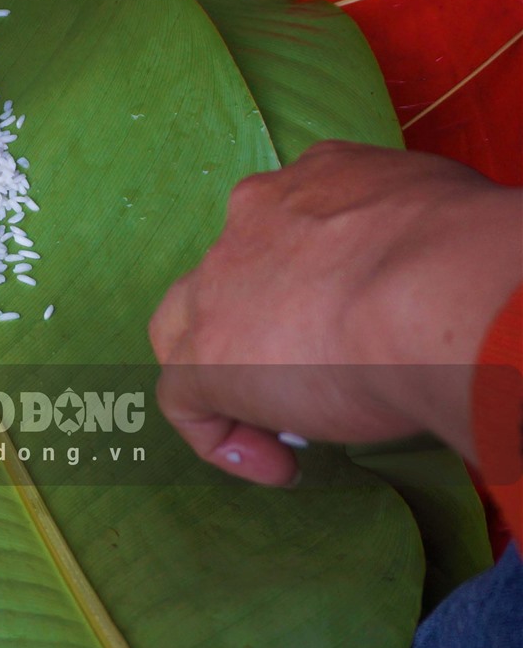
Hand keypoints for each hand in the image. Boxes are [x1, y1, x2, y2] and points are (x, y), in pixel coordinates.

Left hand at [149, 141, 521, 486]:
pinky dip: (218, 436)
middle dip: (266, 324)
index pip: (295, 226)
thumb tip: (435, 275)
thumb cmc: (463, 254)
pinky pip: (184, 401)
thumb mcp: (444, 215)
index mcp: (316, 180)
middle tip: (328, 371)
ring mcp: (216, 287)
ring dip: (230, 375)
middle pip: (234, 274)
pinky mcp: (205, 357)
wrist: (433, 290)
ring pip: (187, 328)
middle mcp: (252, 220)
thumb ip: (418, 238)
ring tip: (292, 423)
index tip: (361, 324)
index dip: (317, 281)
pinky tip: (273, 466)